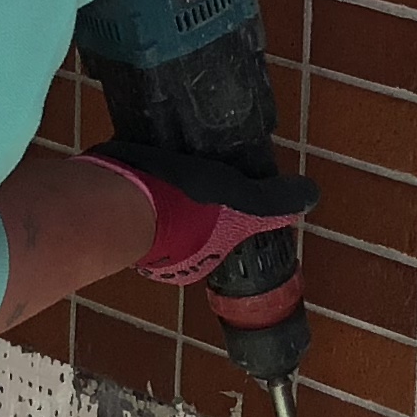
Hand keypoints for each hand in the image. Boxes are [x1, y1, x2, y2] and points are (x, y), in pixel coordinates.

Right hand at [73, 144, 319, 286]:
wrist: (120, 201)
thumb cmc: (188, 205)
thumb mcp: (244, 201)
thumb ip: (274, 201)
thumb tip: (311, 196)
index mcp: (203, 258)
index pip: (220, 239)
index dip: (224, 218)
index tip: (225, 191)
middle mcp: (168, 257)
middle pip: (187, 227)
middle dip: (191, 203)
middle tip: (197, 167)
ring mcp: (134, 237)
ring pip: (155, 212)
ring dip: (160, 191)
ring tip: (168, 157)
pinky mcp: (105, 212)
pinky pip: (126, 194)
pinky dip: (134, 179)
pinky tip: (139, 158)